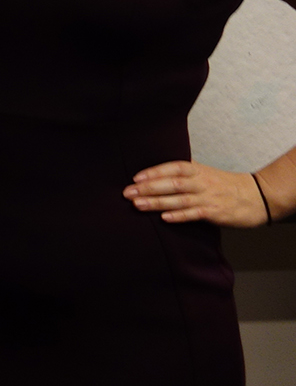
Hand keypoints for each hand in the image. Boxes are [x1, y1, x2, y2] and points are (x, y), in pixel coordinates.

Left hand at [126, 160, 269, 226]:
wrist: (258, 196)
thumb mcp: (205, 173)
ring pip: (180, 199)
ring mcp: (209, 197)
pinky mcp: (216, 212)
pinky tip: (164, 218)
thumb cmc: (226, 184)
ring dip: (157, 202)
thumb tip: (155, 173)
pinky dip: (179, 216)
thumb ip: (184, 172)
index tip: (135, 177)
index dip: (154, 171)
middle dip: (148, 188)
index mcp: (198, 170)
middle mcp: (202, 182)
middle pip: (172, 183)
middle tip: (127, 193)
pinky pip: (195, 214)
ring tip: (138, 205)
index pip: (174, 167)